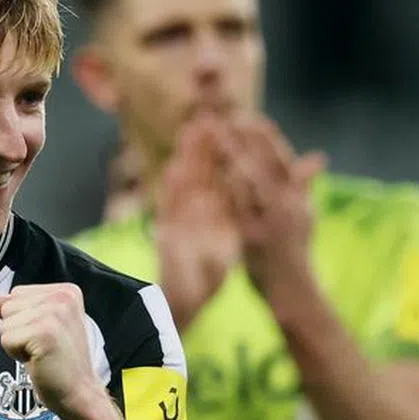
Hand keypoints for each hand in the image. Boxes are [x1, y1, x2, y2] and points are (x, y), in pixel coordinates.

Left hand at [0, 284, 106, 419]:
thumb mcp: (43, 325)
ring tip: (41, 352)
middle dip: (18, 329)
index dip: (23, 318)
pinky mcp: (44, 332)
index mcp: (66, 291)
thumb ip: (20, 308)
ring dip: (17, 343)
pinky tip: (38, 359)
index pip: (17, 293)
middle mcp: (63, 297)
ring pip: (5, 323)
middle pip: (8, 305)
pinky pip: (6, 339)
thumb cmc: (60, 362)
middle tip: (43, 345)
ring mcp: (54, 313)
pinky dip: (16, 354)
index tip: (46, 335)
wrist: (79, 392)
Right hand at [153, 115, 241, 330]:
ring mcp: (177, 222)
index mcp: (207, 215)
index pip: (215, 178)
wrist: (184, 304)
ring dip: (186, 159)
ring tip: (189, 131)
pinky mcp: (167, 237)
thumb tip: (251, 201)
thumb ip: (236, 221)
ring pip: (182, 185)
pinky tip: (175, 169)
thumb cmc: (205, 278)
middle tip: (205, 116)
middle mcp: (191, 214)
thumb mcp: (227, 244)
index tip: (225, 126)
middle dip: (201, 147)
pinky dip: (172, 190)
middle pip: (197, 174)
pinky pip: (170, 210)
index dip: (219, 154)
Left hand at [220, 116, 325, 295]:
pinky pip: (241, 210)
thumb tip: (318, 158)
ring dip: (237, 158)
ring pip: (256, 182)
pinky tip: (216, 175)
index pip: (282, 156)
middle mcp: (290, 205)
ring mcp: (273, 222)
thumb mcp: (304, 215)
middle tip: (227, 118)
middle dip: (248, 139)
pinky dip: (230, 191)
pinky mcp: (256, 239)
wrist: (293, 291)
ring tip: (218, 138)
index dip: (264, 135)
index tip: (245, 116)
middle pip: (268, 163)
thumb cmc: (294, 251)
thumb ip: (304, 185)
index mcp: (298, 196)